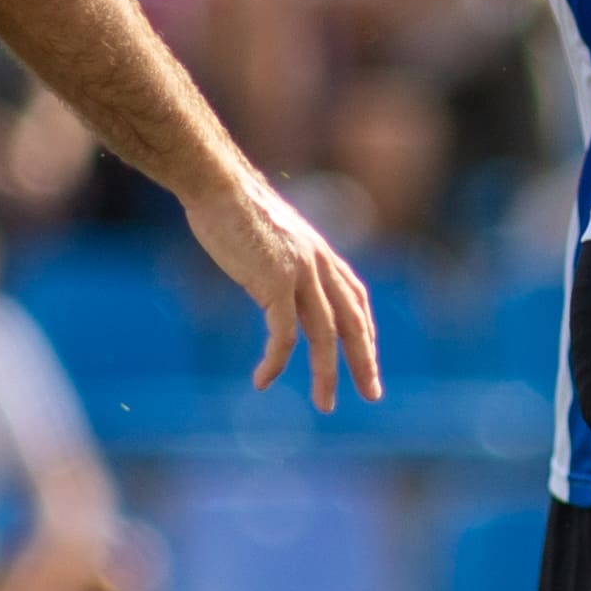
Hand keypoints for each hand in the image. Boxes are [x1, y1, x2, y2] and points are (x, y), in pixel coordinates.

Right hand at [184, 167, 379, 412]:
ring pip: (325, 335)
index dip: (364, 332)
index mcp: (321, 253)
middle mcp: (320, 264)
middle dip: (364, 361)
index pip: (356, 299)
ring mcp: (302, 272)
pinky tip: (263, 381)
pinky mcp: (275, 282)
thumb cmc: (233, 207)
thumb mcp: (270, 236)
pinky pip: (284, 334)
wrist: (218, 184)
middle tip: (372, 395)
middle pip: (353, 322)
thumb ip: (281, 259)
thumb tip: (272, 277)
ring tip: (325, 405)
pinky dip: (276, 362)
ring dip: (326, 374)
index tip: (366, 358)